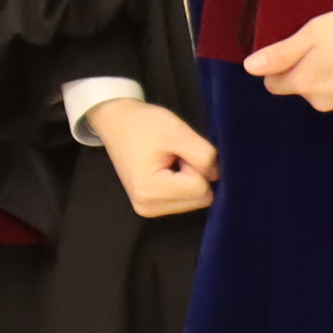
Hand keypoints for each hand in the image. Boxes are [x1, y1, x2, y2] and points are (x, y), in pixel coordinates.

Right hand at [84, 96, 218, 216]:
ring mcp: (147, 210)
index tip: (177, 151)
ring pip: (195, 201)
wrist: (116, 122)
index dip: (197, 165)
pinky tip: (167, 170)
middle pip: (200, 200)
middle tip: (175, 155)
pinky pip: (185, 201)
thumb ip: (204, 155)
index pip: (201, 189)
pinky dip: (184, 185)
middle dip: (195, 175)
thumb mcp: (178, 132)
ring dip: (190, 179)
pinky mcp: (151, 207)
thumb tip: (216, 177)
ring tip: (169, 161)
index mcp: (150, 191)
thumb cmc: (144, 124)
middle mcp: (147, 207)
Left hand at [245, 1, 332, 120]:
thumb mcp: (316, 31)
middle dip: (310, 70)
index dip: (282, 65)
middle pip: (303, 89)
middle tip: (332, 46)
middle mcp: (325, 102)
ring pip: (328, 94)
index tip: (299, 49)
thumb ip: (281, 53)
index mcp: (307, 83)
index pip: (275, 84)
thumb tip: (251, 68)